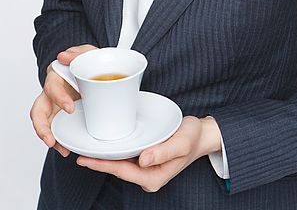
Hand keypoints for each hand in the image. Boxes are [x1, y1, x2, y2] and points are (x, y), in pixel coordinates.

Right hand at [30, 44, 96, 156]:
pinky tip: (66, 148)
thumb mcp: (87, 52)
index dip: (58, 98)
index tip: (69, 108)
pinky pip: (56, 130)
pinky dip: (59, 141)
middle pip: (38, 111)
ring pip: (44, 124)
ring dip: (49, 137)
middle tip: (51, 140)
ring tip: (60, 148)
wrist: (93, 71)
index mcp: (56, 77)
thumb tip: (64, 57)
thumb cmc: (86, 63)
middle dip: (42, 127)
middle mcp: (52, 94)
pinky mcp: (62, 116)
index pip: (52, 88)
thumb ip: (78, 52)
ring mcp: (55, 106)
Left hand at [76, 116, 221, 191]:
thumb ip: (164, 151)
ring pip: (121, 164)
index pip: (122, 171)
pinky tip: (107, 146)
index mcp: (154, 177)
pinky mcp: (147, 160)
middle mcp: (148, 176)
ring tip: (87, 150)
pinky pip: (127, 158)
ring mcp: (147, 168)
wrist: (202, 134)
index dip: (103, 165)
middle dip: (99, 162)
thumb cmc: (193, 137)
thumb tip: (143, 159)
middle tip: (78, 153)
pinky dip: (115, 152)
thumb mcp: (182, 142)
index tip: (85, 160)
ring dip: (105, 157)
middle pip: (118, 169)